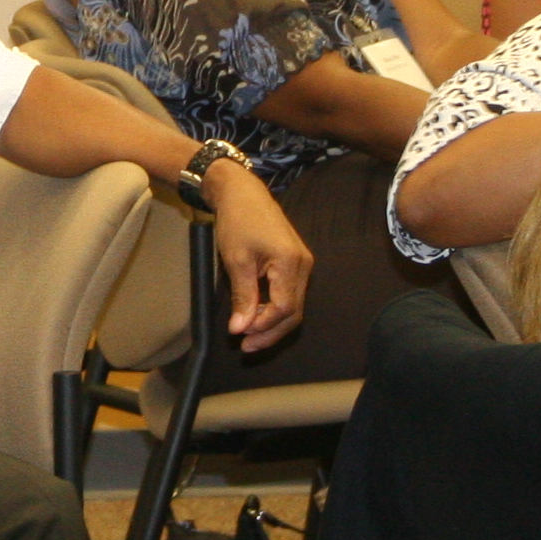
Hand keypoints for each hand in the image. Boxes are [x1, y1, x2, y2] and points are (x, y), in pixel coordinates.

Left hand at [206, 164, 311, 347]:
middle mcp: (304, 265)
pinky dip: (274, 309)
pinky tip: (257, 316)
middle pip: (294, 311)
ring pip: (294, 305)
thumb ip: (242, 296)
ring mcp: (302, 263)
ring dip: (272, 323)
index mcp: (291, 262)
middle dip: (270, 331)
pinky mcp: (295, 262)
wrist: (242, 193)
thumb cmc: (238, 221)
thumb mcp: (236, 260)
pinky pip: (289, 293)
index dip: (263, 325)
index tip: (240, 334)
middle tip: (246, 346)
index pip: (284, 308)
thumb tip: (241, 328)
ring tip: (249, 336)